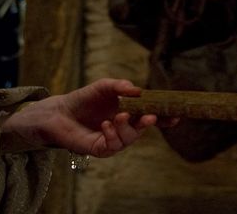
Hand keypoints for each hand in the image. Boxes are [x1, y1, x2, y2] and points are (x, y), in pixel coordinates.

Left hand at [1, 78, 159, 156]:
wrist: (59, 111)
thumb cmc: (84, 99)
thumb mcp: (104, 86)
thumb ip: (120, 86)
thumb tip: (138, 91)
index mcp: (129, 114)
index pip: (150, 117)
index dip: (165, 118)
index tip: (177, 116)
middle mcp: (123, 129)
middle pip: (142, 129)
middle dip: (148, 124)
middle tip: (151, 117)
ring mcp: (112, 140)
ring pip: (128, 139)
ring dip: (127, 128)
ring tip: (118, 116)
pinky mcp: (99, 149)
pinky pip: (112, 146)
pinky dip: (112, 135)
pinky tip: (106, 124)